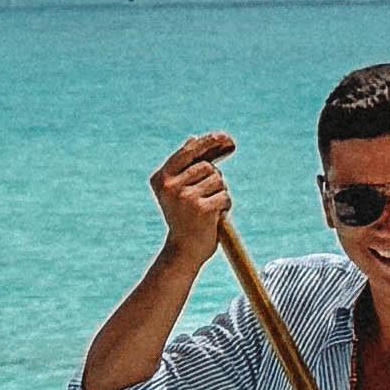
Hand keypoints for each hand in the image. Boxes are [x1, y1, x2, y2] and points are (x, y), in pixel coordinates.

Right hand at [149, 128, 237, 264]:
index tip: (227, 138)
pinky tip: (214, 219)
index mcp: (161, 179)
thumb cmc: (184, 219)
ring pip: (218, 181)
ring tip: (208, 211)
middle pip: (208, 167)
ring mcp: (185, 197)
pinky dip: (225, 207)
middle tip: (205, 200)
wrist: (183, 251)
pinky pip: (225, 197)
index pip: (188, 151)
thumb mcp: (179, 190)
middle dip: (214, 181)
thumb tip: (193, 138)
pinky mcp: (202, 208)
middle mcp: (170, 186)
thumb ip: (186, 165)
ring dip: (220, 194)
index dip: (209, 142)